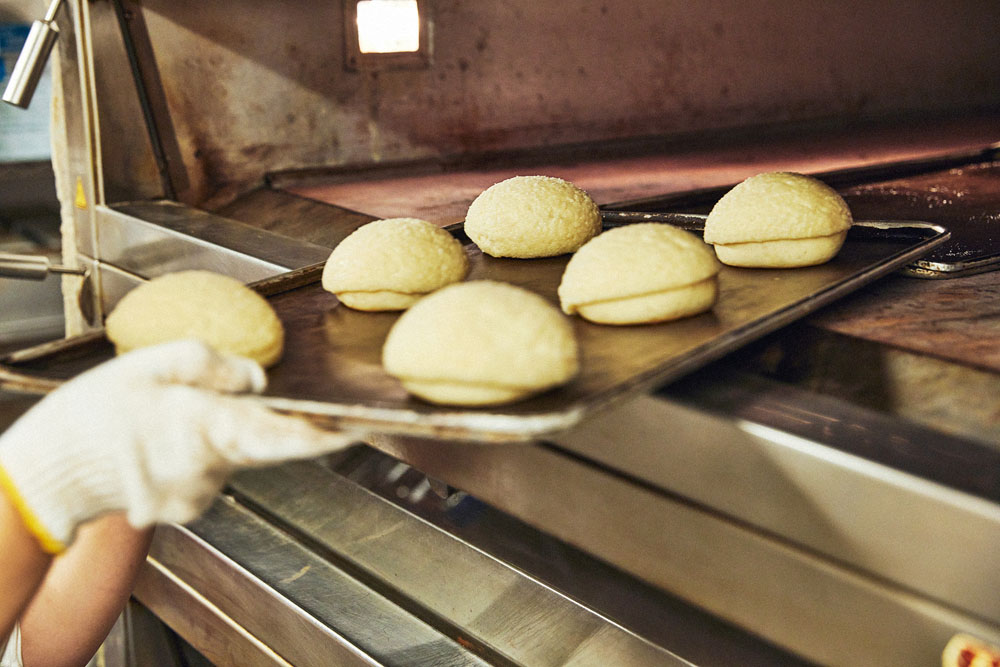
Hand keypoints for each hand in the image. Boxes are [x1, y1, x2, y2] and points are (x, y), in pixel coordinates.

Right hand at [0, 339, 359, 551]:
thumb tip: (260, 380)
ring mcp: (198, 495)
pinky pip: (214, 472)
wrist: (49, 476)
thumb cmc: (93, 416)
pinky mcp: (187, 508)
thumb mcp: (147, 365)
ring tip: (182, 412)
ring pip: (238, 456)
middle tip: (301, 404)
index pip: (283, 434)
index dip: (327, 433)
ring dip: (230, 433)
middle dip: (286, 425)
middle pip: (268, 444)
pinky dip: (206, 452)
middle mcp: (209, 469)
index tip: (362, 427)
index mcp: (203, 426)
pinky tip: (172, 438)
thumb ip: (212, 365)